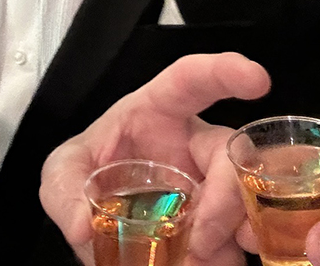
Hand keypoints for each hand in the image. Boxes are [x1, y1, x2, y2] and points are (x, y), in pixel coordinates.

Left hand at [39, 52, 270, 265]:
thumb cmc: (87, 174)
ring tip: (203, 258)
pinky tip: (213, 262)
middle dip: (227, 193)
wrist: (97, 221)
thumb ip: (64, 190)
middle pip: (229, 151)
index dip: (224, 72)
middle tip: (202, 237)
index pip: (191, 80)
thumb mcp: (62, 173)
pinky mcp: (221, 224)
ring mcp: (211, 185)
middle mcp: (193, 144)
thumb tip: (83, 226)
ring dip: (233, 229)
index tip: (256, 79)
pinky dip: (233, 252)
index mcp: (158, 113)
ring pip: (247, 195)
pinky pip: (243, 234)